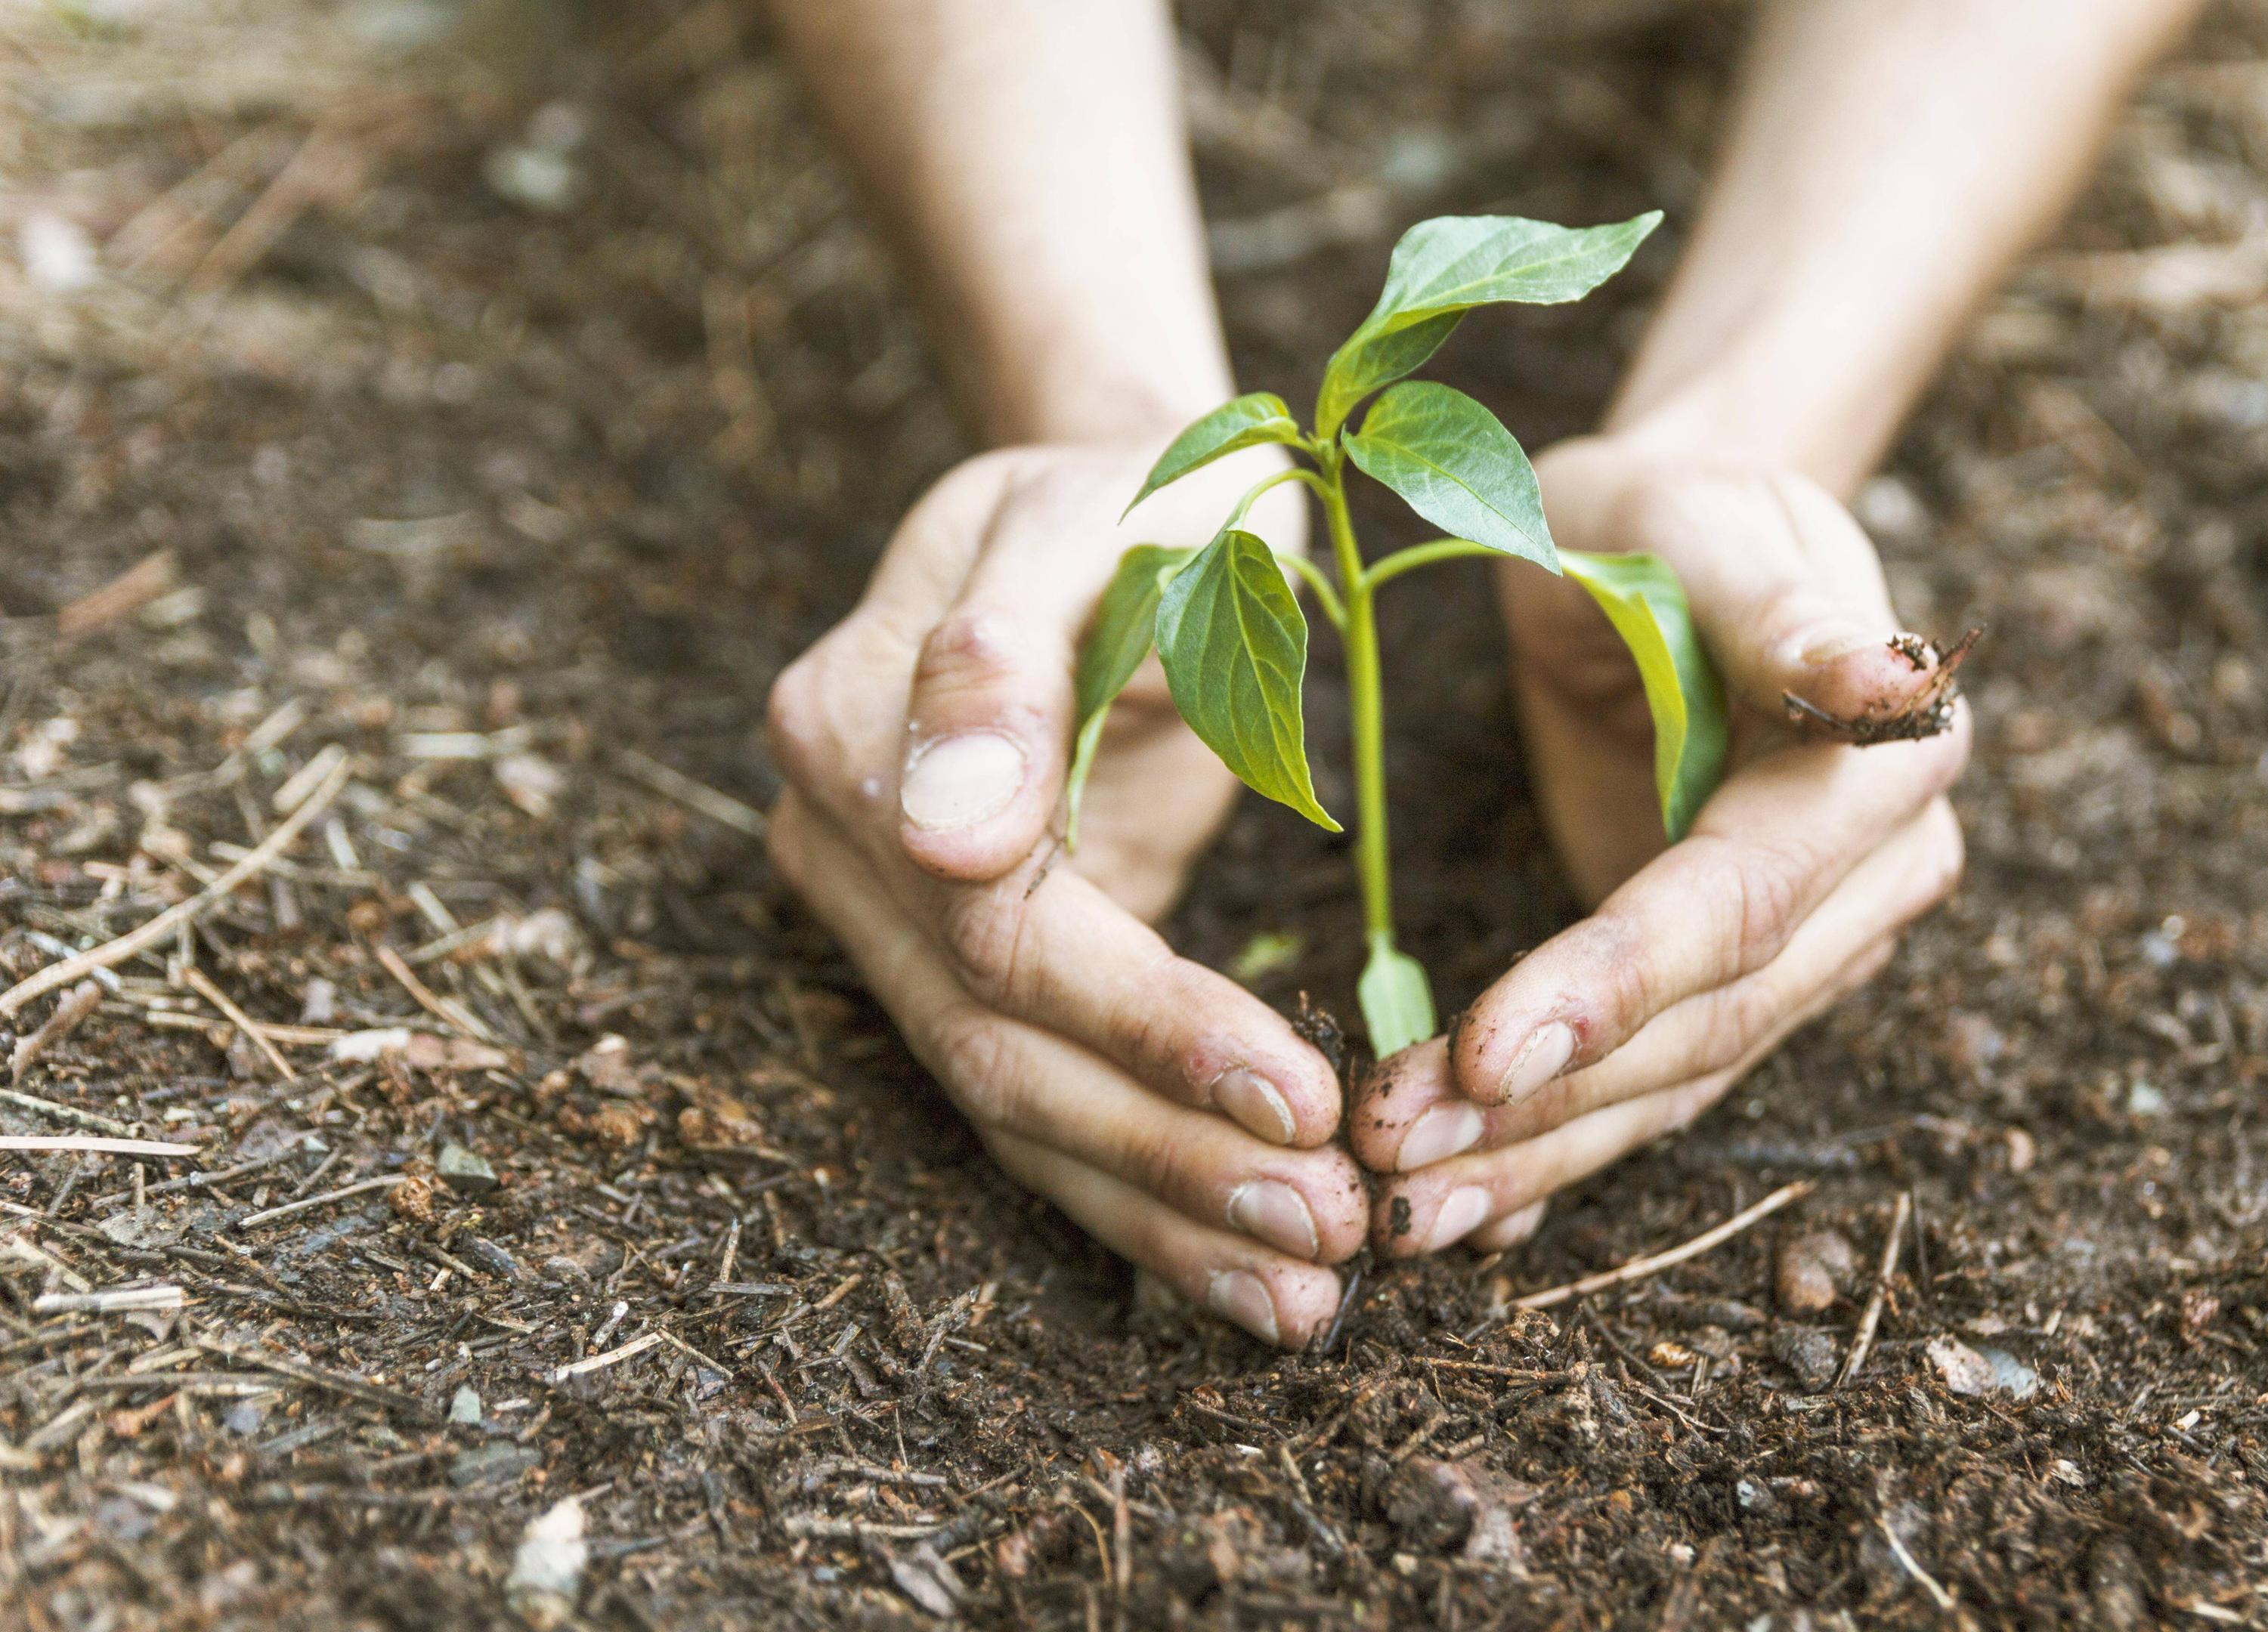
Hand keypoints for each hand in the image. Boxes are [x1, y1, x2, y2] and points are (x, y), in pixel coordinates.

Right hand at [767, 442, 1363, 1345]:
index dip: (1149, 1023)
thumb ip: (1009, 658)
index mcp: (853, 722)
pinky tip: (1251, 1272)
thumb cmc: (1146, 490)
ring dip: (1163, 1213)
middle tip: (1334, 1233)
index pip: (999, 926)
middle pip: (999, 1045)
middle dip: (1170, 1153)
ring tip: (1310, 1292)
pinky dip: (1147, 1195)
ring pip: (1013, 1107)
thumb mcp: (1102, 517)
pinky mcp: (957, 970)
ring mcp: (884, 918)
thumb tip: (943, 837)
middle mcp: (840, 840)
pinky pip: (1042, 1105)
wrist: (1125, 499)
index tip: (1303, 1094)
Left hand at [1349, 435, 1970, 1253]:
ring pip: (1680, 1081)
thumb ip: (1779, 603)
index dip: (1616, 983)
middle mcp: (1873, 879)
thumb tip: (1897, 684)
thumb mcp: (1694, 522)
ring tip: (1403, 1210)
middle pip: (1711, 1023)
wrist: (1664, 546)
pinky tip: (1464, 1211)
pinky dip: (1556, 1152)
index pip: (1739, 903)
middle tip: (1391, 1152)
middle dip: (1550, 1102)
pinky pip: (1653, 1086)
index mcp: (1880, 770)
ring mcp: (1814, 946)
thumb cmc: (1664, 515)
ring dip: (1542, 1156)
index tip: (1481, 1053)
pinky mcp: (1736, 983)